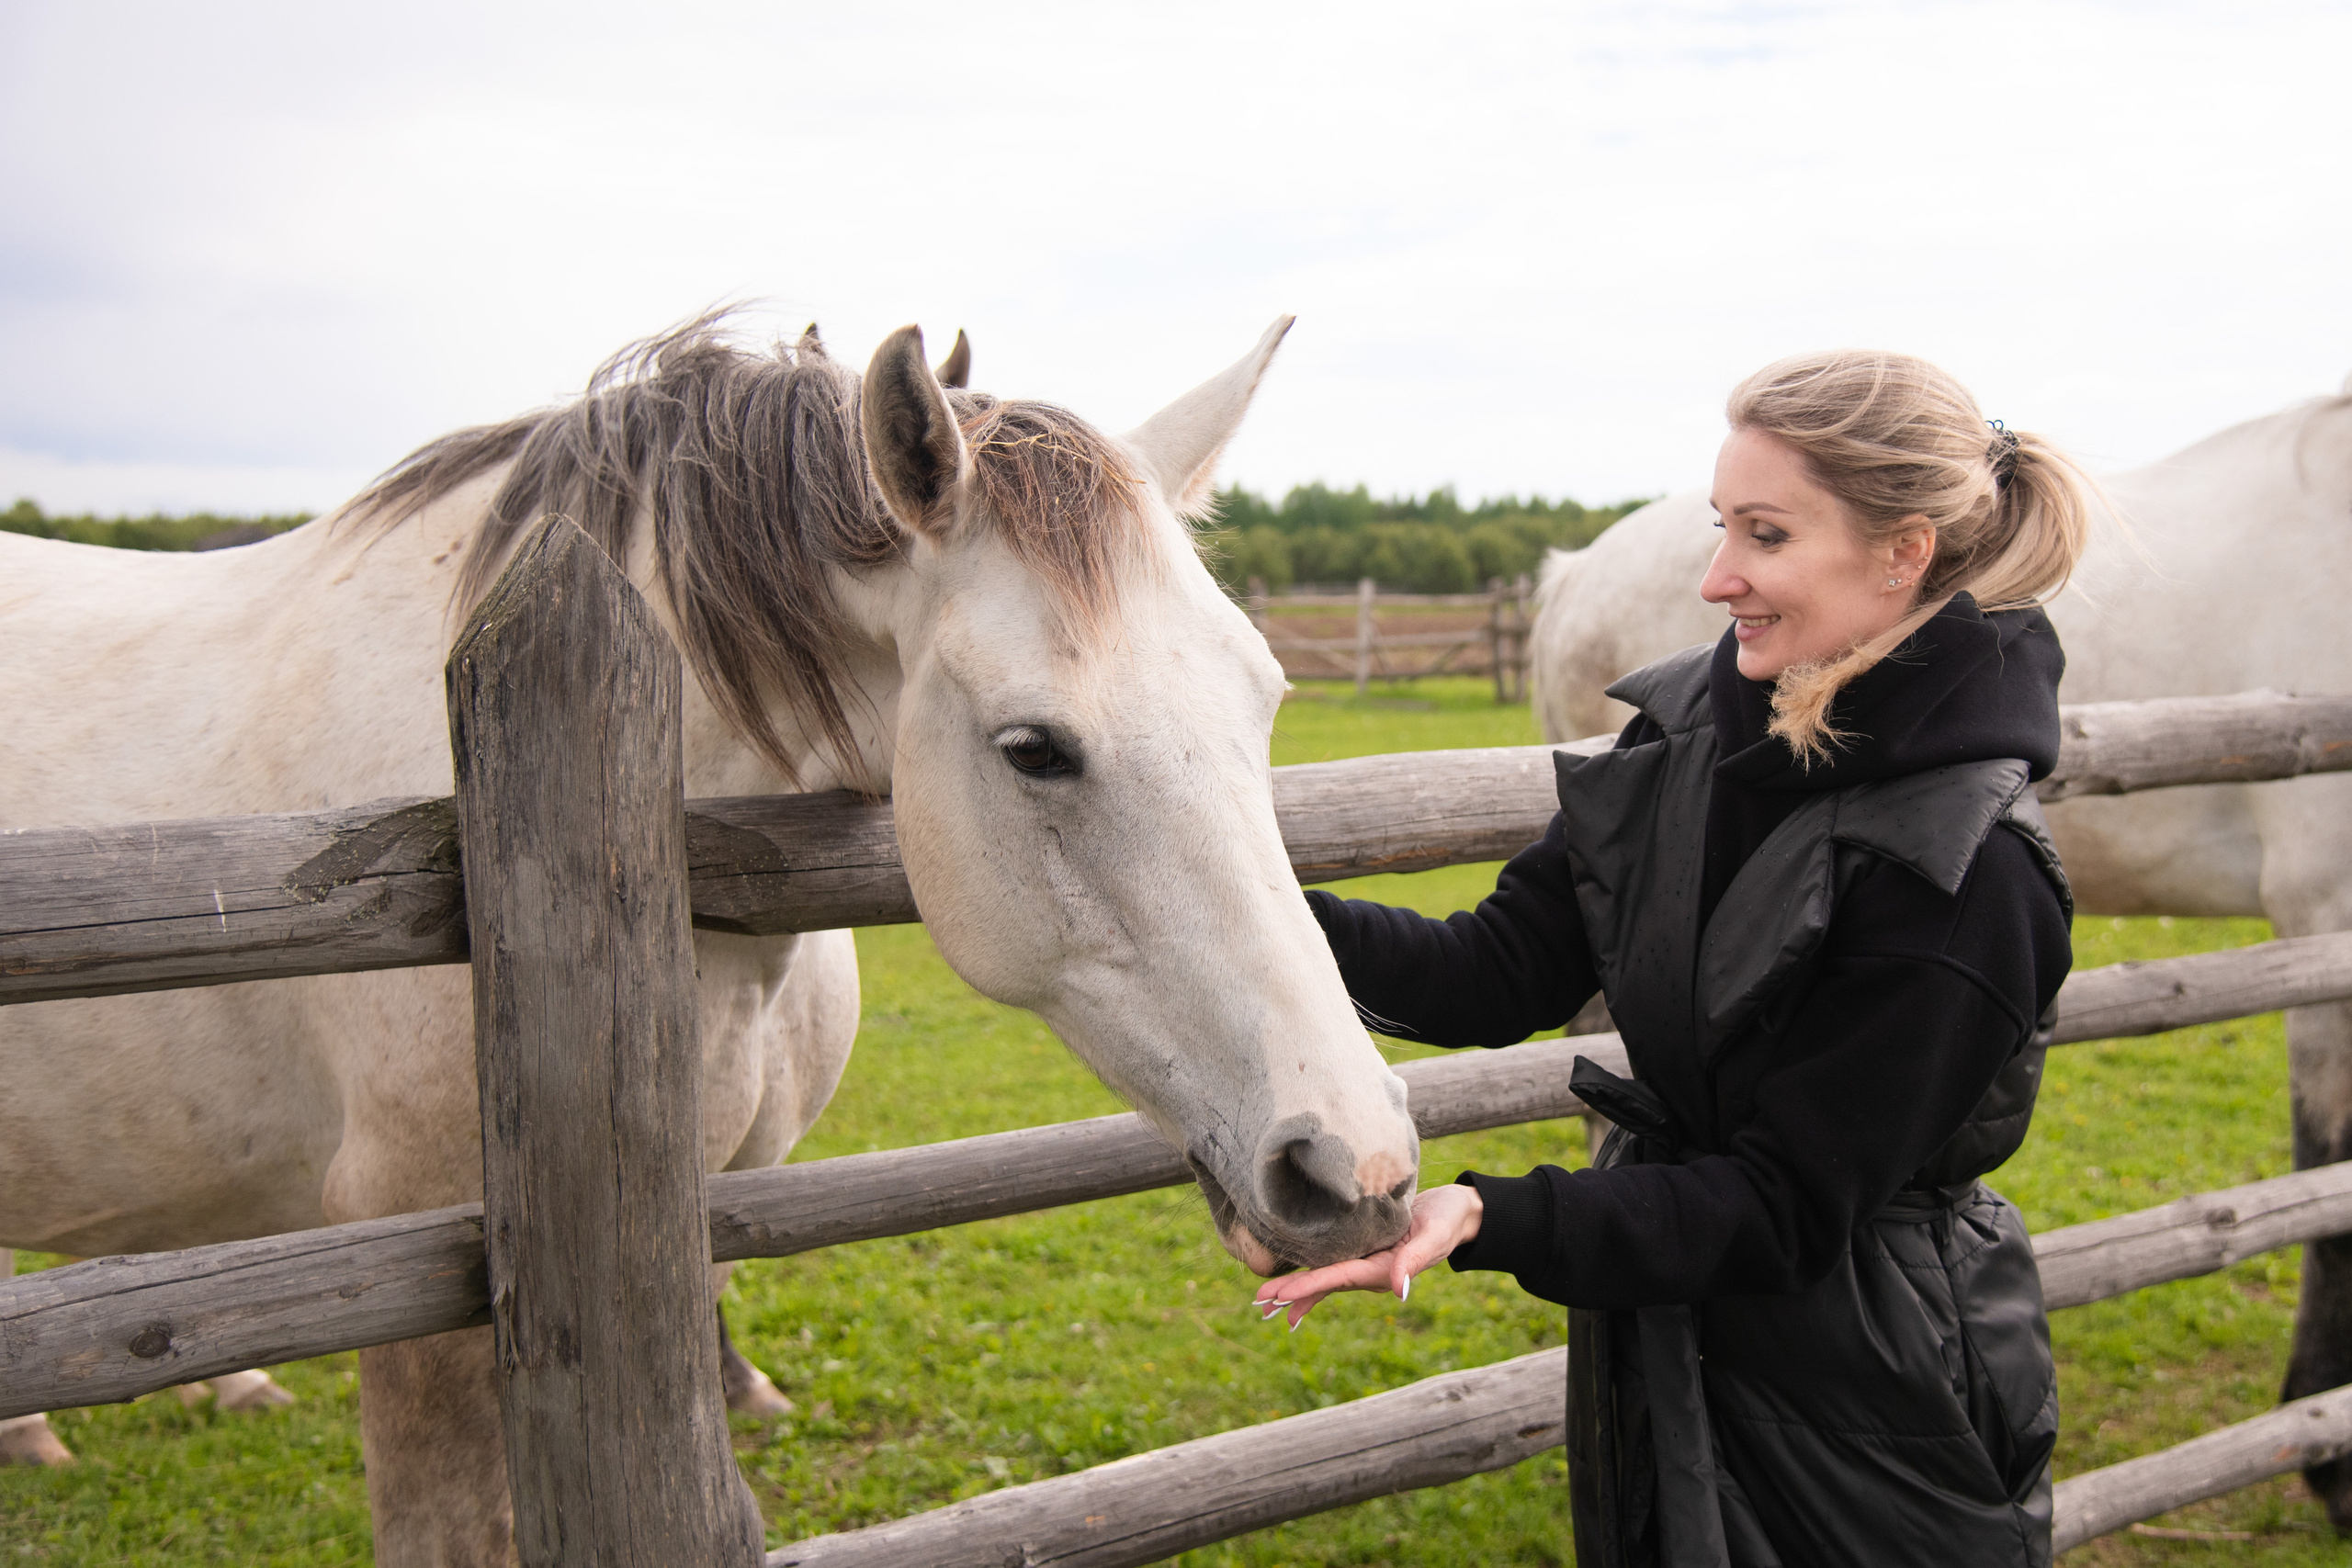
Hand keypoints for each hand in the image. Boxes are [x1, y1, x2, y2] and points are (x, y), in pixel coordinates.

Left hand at [1251, 1182, 1482, 1329]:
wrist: (1459, 1213)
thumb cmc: (1448, 1220)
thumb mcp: (1434, 1236)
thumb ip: (1415, 1260)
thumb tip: (1397, 1290)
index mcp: (1383, 1270)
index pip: (1338, 1278)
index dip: (1308, 1286)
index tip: (1280, 1294)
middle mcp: (1370, 1271)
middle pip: (1324, 1284)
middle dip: (1292, 1293)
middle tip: (1259, 1303)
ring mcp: (1366, 1262)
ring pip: (1325, 1278)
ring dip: (1296, 1289)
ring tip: (1265, 1300)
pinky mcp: (1365, 1249)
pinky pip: (1333, 1265)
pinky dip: (1311, 1275)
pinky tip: (1292, 1282)